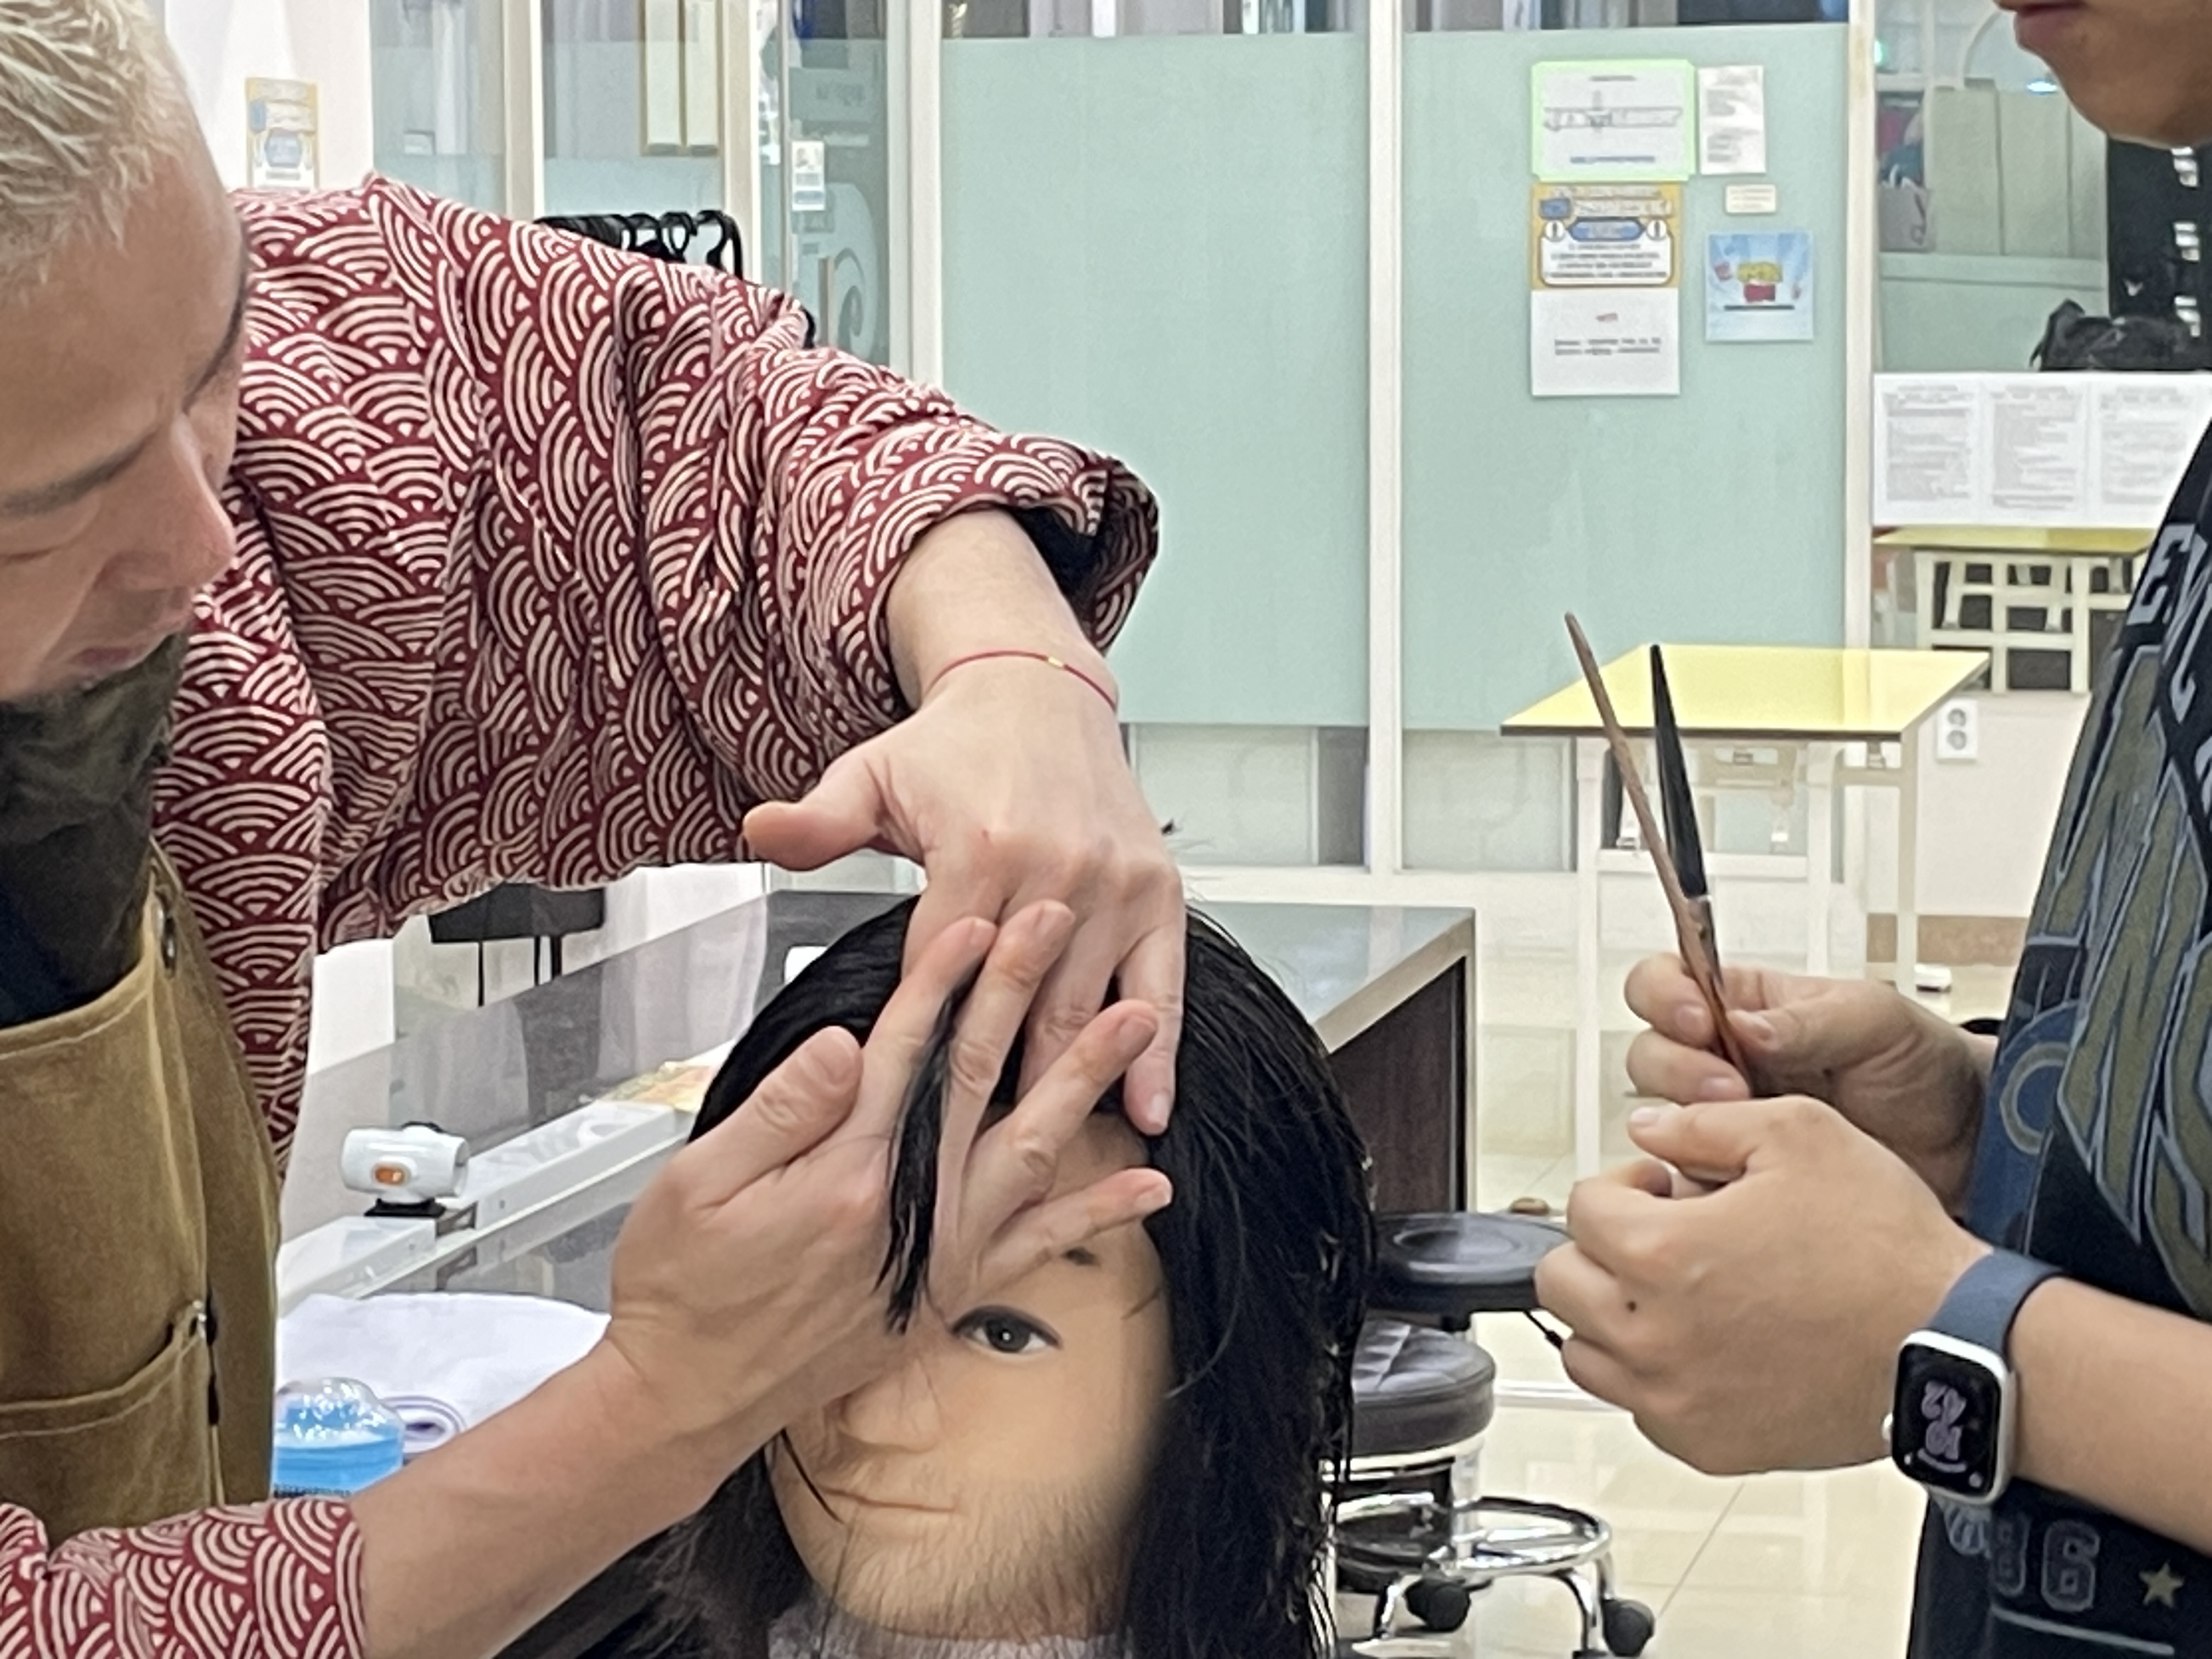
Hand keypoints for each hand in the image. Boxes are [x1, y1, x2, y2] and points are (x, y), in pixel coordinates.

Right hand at [595, 902, 1168, 1462]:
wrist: (687, 1400)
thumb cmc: (681, 1291)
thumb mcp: (696, 1185)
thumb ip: (782, 1111)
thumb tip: (845, 1045)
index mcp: (845, 1176)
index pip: (907, 1050)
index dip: (945, 978)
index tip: (977, 922)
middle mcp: (908, 1214)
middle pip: (979, 1077)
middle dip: (1023, 990)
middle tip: (1060, 925)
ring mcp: (939, 1256)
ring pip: (1030, 1147)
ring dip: (1085, 1079)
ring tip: (1134, 1024)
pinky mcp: (949, 1292)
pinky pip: (1040, 1247)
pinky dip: (1097, 1214)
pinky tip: (1146, 1183)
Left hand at [742, 661, 1183, 1134]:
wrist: (1035, 690)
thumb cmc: (951, 746)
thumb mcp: (870, 774)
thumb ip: (817, 819)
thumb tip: (759, 831)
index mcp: (978, 850)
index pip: (944, 976)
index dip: (921, 1048)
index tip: (901, 1114)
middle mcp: (1055, 871)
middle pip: (1018, 1008)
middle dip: (992, 1092)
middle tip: (964, 1168)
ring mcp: (1113, 885)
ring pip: (1088, 1008)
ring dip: (1070, 1087)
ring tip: (1044, 1157)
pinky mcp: (1158, 891)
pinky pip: (1164, 984)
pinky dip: (1159, 1051)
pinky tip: (1147, 1109)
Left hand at [1535, 1097, 1988, 1475]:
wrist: (1952, 1343)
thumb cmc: (1887, 1248)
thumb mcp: (1799, 1134)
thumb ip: (1702, 1123)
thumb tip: (1647, 1129)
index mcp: (1662, 1253)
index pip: (1582, 1207)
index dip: (1625, 1184)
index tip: (1662, 1187)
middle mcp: (1654, 1334)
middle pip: (1563, 1280)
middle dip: (1603, 1247)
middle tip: (1660, 1234)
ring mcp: (1676, 1398)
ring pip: (1585, 1351)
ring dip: (1613, 1312)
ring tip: (1676, 1290)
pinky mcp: (1707, 1444)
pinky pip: (1638, 1407)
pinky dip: (1654, 1375)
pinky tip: (1705, 1344)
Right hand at [1624, 956, 1990, 1210]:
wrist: (1963, 1145)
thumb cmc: (1923, 1067)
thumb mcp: (1874, 1020)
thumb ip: (1807, 1018)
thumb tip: (1745, 1023)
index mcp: (1748, 1004)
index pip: (1668, 980)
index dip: (1665, 996)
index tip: (1700, 1020)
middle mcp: (1725, 1057)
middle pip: (1649, 1048)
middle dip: (1678, 1066)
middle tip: (1730, 1086)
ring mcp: (1726, 1118)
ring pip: (1656, 1109)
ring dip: (1684, 1118)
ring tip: (1743, 1127)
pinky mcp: (1734, 1171)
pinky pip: (1683, 1169)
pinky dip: (1694, 1170)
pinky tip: (1734, 1171)